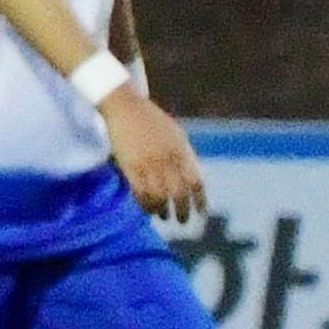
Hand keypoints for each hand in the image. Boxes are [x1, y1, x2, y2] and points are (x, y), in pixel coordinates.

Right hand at [102, 85, 205, 223]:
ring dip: (163, 211)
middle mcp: (167, 160)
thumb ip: (185, 156)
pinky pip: (140, 193)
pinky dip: (146, 205)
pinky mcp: (130, 167)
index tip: (202, 213)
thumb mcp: (176, 135)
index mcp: (181, 151)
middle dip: (182, 211)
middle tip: (182, 221)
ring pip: (159, 197)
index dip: (200, 201)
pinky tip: (149, 210)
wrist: (126, 108)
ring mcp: (148, 164)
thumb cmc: (152, 120)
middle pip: (179, 193)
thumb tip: (193, 179)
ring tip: (164, 216)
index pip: (196, 182)